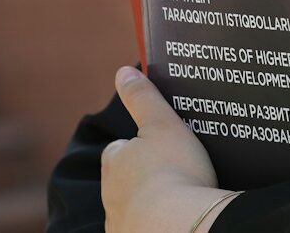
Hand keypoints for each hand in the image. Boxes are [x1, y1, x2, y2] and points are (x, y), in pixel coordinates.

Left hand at [102, 65, 230, 231]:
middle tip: (171, 172)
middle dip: (140, 177)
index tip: (156, 148)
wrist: (179, 225)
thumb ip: (142, 97)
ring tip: (177, 197)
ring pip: (131, 207)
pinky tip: (174, 218)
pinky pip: (142, 228)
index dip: (137, 147)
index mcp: (116, 161)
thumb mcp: (162, 123)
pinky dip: (154, 223)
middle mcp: (110, 194)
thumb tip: (122, 72)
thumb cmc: (173, 170)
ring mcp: (120, 222)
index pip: (119, 149)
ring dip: (148, 202)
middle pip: (123, 180)